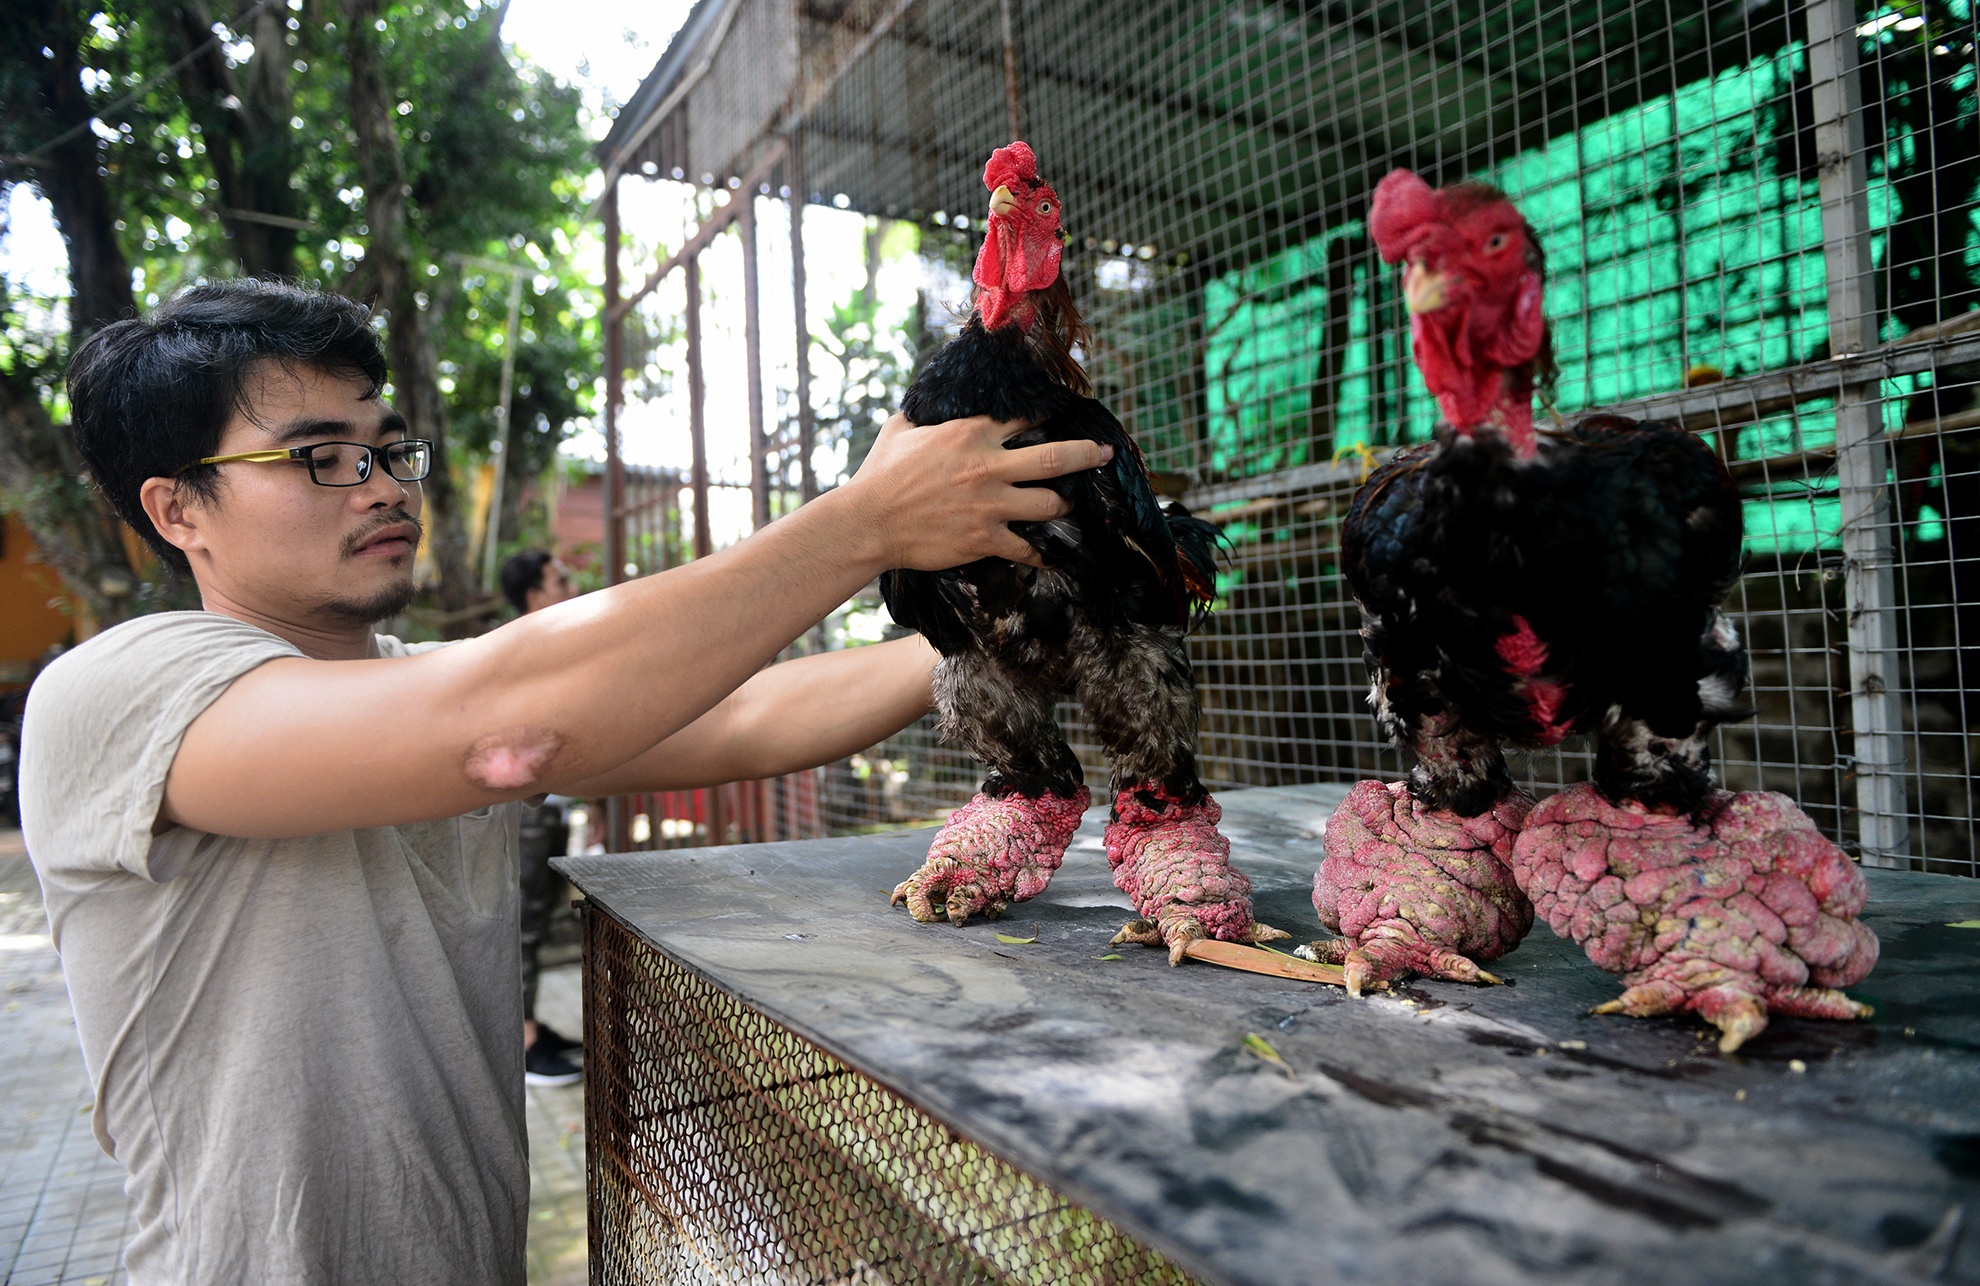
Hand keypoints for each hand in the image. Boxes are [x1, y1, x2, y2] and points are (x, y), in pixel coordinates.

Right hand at [838, 413, 1112, 570]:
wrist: (868, 522)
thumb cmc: (879, 474)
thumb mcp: (901, 429)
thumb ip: (925, 413)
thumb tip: (931, 398)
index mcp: (969, 434)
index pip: (1022, 418)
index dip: (1045, 416)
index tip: (1061, 416)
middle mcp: (987, 467)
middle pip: (1054, 459)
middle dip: (1086, 455)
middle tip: (1104, 453)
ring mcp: (990, 505)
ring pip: (1048, 504)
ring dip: (1063, 504)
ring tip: (1068, 504)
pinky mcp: (985, 539)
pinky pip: (1027, 548)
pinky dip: (1041, 554)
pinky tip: (1051, 556)